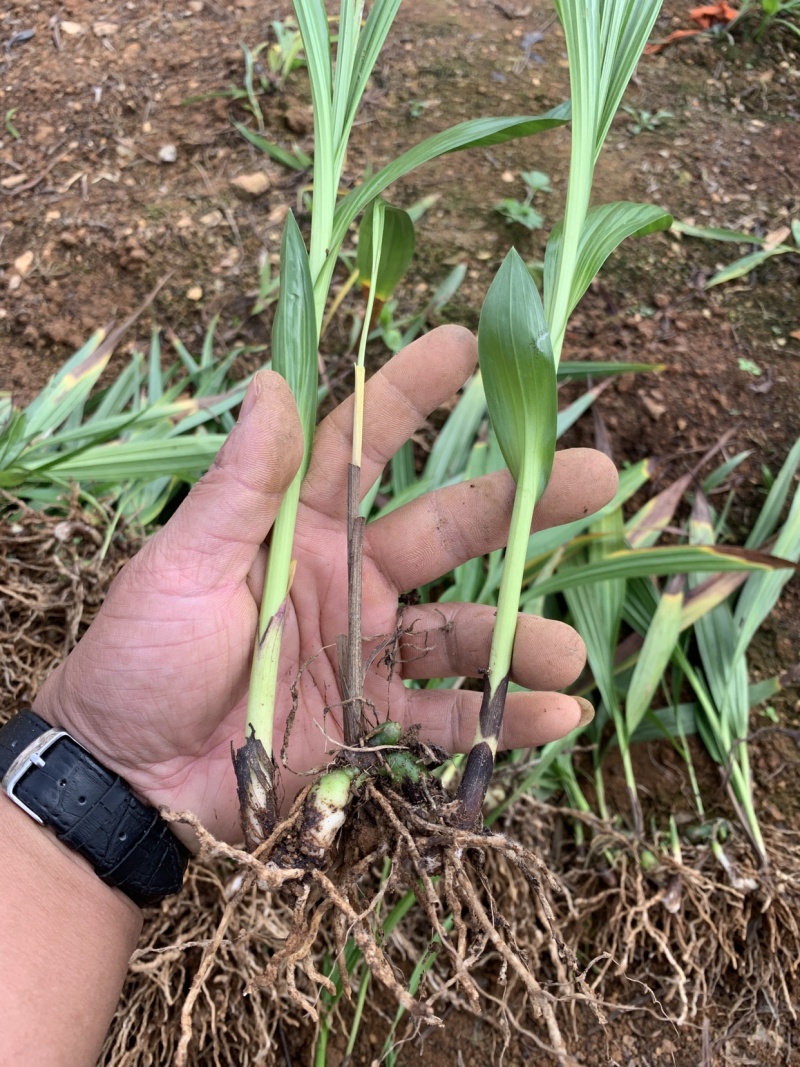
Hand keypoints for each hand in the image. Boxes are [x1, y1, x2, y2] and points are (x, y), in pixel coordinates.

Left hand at [34, 326, 616, 843]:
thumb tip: (272, 379)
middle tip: (593, 476)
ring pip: (461, 632)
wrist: (129, 779)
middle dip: (518, 504)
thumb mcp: (186, 565)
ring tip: (566, 651)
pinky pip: (446, 716)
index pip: (364, 445)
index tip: (469, 344)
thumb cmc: (140, 659)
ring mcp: (364, 651)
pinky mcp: (371, 721)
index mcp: (300, 528)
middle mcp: (346, 578)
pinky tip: (553, 715)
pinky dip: (498, 719)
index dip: (412, 391)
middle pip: (446, 530)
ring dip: (518, 637)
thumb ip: (242, 486)